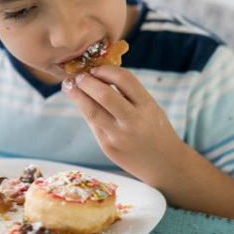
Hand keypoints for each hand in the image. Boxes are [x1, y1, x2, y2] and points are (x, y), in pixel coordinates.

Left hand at [62, 65, 184, 182]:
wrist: (163, 164)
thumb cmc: (154, 130)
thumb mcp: (150, 108)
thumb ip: (129, 95)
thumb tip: (99, 76)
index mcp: (147, 106)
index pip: (124, 79)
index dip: (106, 70)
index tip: (96, 68)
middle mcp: (133, 121)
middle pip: (104, 95)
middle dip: (86, 82)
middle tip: (77, 76)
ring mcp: (119, 136)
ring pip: (91, 111)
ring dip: (76, 95)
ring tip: (69, 86)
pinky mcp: (108, 147)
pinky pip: (93, 124)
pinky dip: (85, 111)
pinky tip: (82, 103)